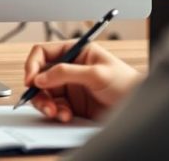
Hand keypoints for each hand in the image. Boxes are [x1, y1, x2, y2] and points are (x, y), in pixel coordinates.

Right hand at [23, 41, 141, 122]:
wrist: (137, 106)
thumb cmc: (125, 83)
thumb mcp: (97, 74)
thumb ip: (67, 73)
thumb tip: (41, 77)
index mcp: (75, 51)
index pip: (43, 52)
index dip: (33, 65)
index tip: (31, 80)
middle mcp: (68, 67)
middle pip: (39, 75)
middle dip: (38, 90)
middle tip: (44, 103)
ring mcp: (69, 86)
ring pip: (44, 94)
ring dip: (45, 104)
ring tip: (55, 112)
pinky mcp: (71, 103)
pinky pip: (53, 107)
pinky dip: (55, 113)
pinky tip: (65, 116)